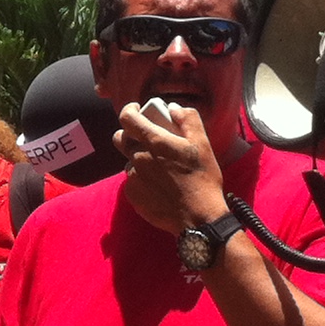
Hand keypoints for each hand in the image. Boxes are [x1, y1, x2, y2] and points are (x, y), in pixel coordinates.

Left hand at [114, 98, 226, 237]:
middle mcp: (138, 158)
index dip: (130, 110)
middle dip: (131, 134)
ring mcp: (133, 178)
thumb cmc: (202, 179)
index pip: (127, 118)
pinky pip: (132, 180)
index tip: (137, 110)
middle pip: (121, 139)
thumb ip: (188, 119)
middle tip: (148, 139)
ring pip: (128, 161)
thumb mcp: (203, 144)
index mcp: (154, 142)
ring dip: (139, 159)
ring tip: (159, 167)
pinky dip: (142, 178)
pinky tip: (159, 185)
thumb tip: (173, 108)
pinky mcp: (133, 196)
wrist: (198, 218)